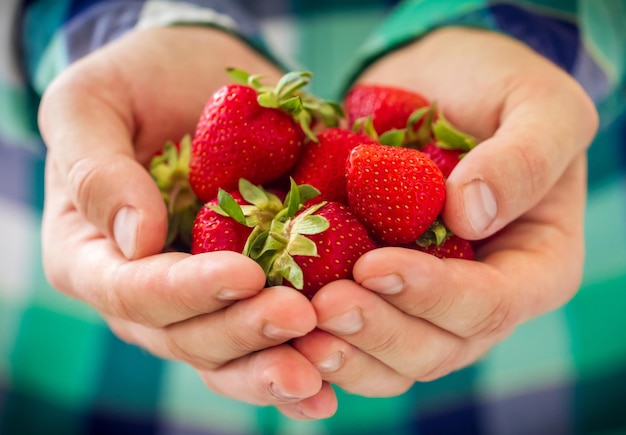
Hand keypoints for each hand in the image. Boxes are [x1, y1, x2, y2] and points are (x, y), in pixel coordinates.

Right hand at [38, 26, 334, 418]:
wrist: (193, 79)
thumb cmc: (135, 83)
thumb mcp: (92, 103)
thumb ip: (96, 168)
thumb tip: (135, 239)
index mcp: (93, 255)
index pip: (132, 290)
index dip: (187, 290)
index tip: (245, 274)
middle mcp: (143, 291)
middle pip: (184, 335)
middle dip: (241, 331)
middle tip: (299, 317)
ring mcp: (196, 298)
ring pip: (227, 352)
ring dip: (272, 366)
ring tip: (319, 369)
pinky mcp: (243, 292)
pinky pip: (263, 341)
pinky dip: (294, 363)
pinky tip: (327, 389)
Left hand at [292, 27, 597, 397]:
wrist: (436, 85)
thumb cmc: (499, 90)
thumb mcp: (539, 106)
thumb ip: (524, 159)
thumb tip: (470, 214)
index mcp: (534, 267)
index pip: (492, 304)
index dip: (433, 295)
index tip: (373, 264)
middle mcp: (481, 300)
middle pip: (438, 348)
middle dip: (379, 332)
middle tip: (323, 305)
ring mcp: (427, 303)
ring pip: (393, 361)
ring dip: (345, 351)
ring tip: (297, 322)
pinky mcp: (382, 293)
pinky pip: (356, 338)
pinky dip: (321, 338)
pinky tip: (284, 320)